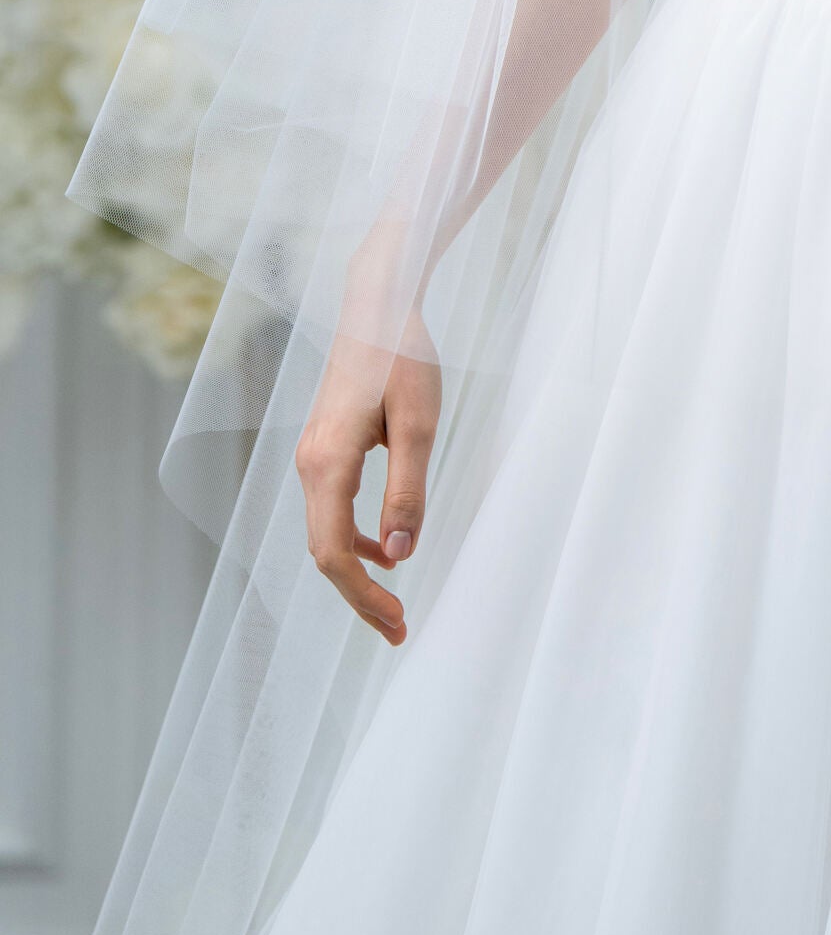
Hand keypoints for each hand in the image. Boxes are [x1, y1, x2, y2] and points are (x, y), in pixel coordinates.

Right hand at [295, 312, 440, 644]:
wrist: (378, 305)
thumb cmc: (402, 358)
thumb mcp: (418, 425)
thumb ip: (407, 492)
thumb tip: (399, 557)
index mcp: (327, 464)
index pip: (332, 554)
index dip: (362, 596)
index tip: (397, 623)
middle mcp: (309, 465)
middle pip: (323, 552)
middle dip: (359, 596)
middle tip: (399, 629)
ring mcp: (311, 456)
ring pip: (325, 533)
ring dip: (355, 572)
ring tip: (393, 603)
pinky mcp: (323, 448)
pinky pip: (330, 510)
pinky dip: (352, 540)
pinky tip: (383, 548)